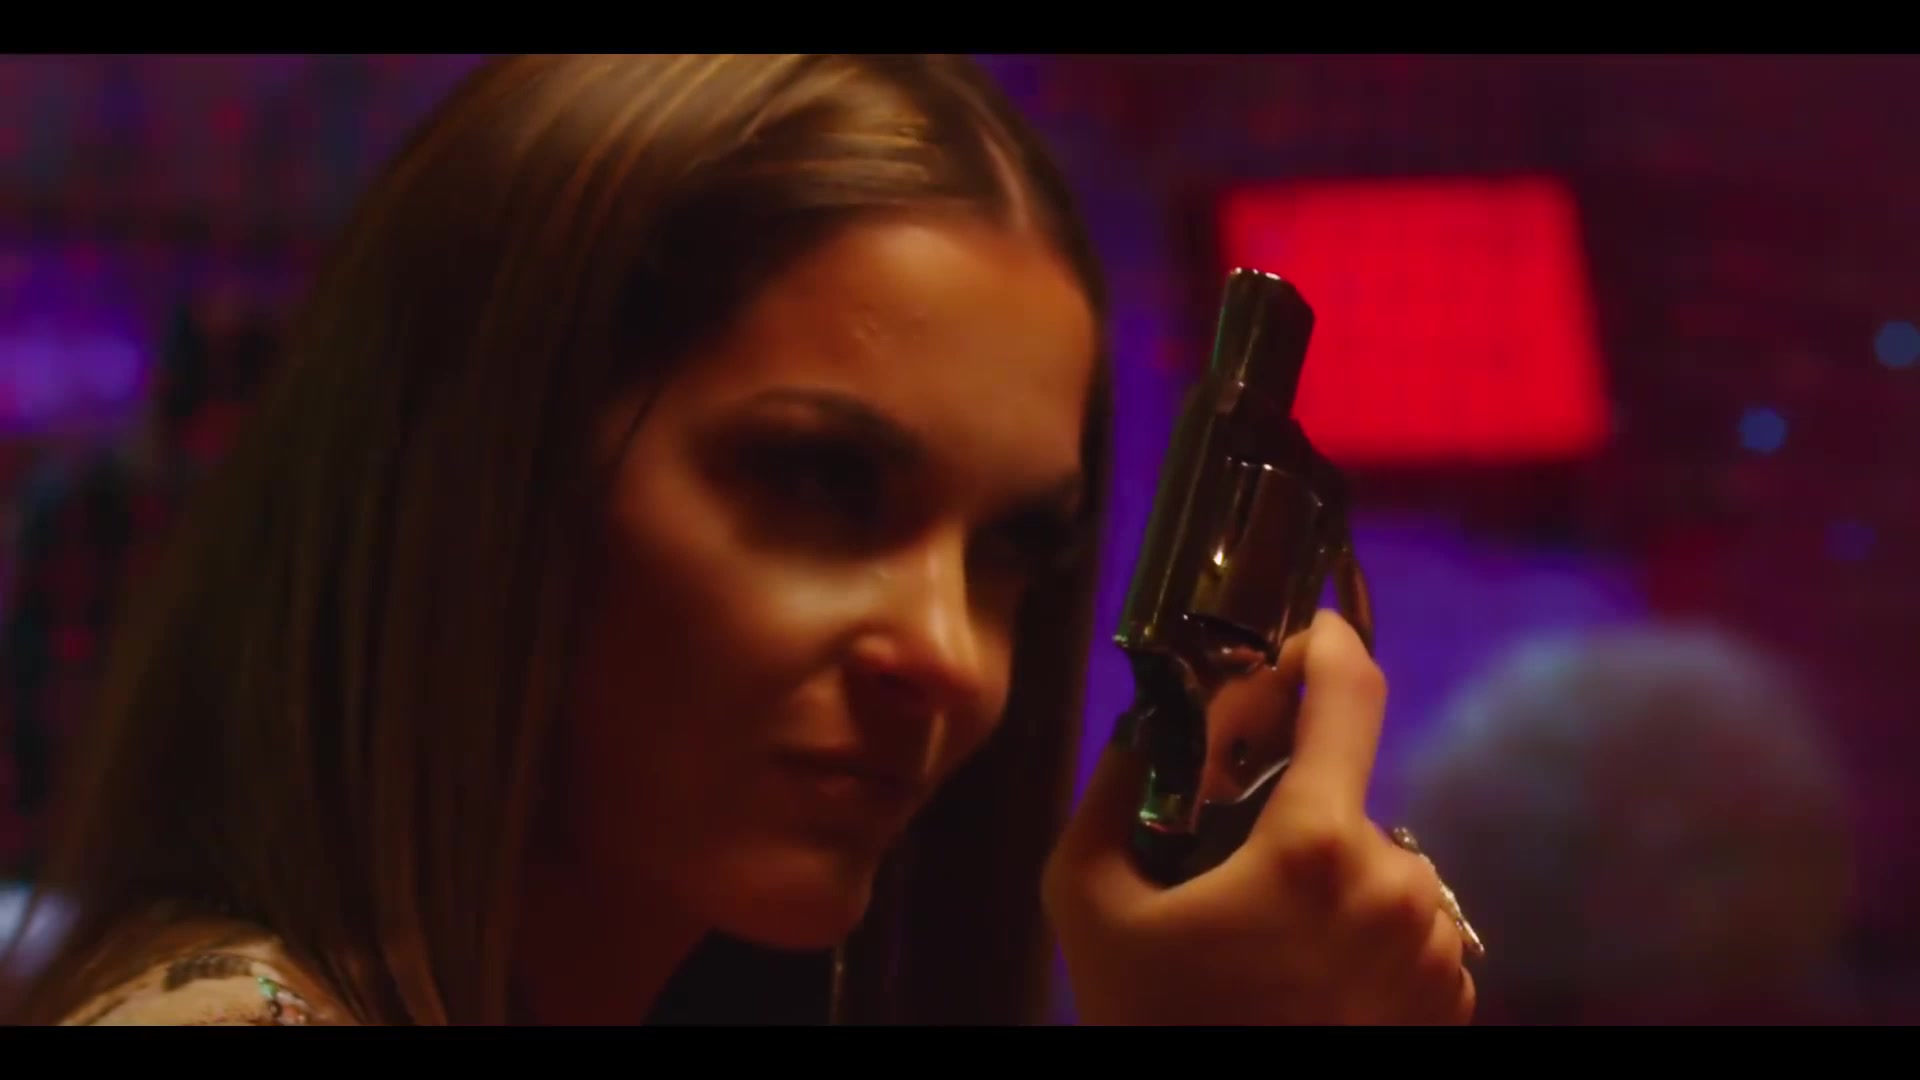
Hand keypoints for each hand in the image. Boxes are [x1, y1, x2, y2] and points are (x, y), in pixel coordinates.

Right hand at [1042, 610, 1475, 1024]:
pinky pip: (1409, 925)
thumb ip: (1111, 792)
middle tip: (1233, 856)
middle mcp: (1397, 886)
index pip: (1348, 695)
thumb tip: (1148, 728)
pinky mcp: (1454, 1002)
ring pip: (1382, 862)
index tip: (1306, 631)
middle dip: (1296, 803)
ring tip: (1266, 940)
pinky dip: (1364, 930)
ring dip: (1332, 873)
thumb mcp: (1087, 900)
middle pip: (1350, 793)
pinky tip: (1306, 977)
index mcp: (1314, 848)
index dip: (1327, 644)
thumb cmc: (1152, 1022)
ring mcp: (1437, 948)